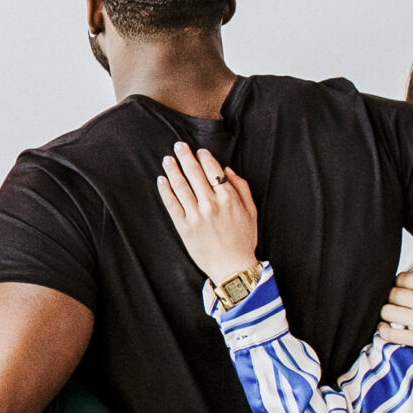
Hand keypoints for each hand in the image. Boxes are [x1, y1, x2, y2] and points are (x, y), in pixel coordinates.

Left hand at [154, 145, 259, 287]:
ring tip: (167, 159)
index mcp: (228, 199)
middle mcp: (211, 204)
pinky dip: (165, 190)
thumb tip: (226, 169)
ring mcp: (196, 216)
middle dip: (185, 156)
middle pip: (194, 173)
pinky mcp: (184, 227)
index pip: (213, 170)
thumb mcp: (251, 212)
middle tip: (178, 145)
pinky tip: (161, 180)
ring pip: (180, 186)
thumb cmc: (244, 239)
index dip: (204, 157)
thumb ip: (241, 188)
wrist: (233, 268)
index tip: (199, 151)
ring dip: (172, 169)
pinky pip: (171, 204)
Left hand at [379, 257, 412, 358]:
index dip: (400, 284)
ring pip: (387, 312)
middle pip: (392, 294)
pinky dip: (384, 331)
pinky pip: (391, 334)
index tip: (403, 290)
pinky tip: (386, 328)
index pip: (400, 279)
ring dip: (387, 313)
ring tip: (392, 314)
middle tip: (399, 302)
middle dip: (393, 298)